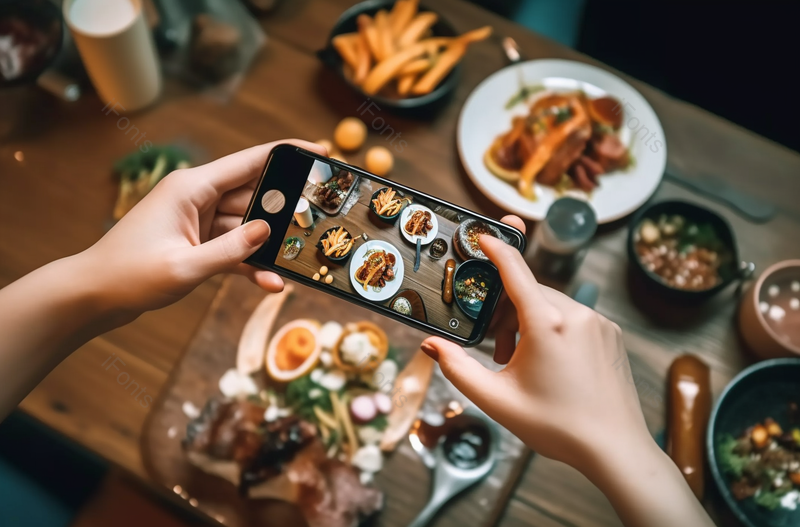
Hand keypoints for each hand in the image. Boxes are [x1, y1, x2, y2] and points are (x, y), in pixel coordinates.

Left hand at [80, 139, 324, 316]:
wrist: (92, 295)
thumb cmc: (129, 275)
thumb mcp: (185, 266)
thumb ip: (231, 251)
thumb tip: (268, 232)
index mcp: (192, 187)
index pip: (250, 161)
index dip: (288, 155)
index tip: (322, 152)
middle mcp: (197, 198)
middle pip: (255, 195)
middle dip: (286, 209)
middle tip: (321, 219)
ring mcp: (198, 221)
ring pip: (247, 226)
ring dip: (269, 245)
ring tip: (299, 260)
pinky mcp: (197, 243)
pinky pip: (233, 249)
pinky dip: (249, 263)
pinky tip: (271, 282)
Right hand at [420, 220, 713, 526]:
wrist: (616, 450)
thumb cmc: (557, 427)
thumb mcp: (497, 401)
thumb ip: (458, 369)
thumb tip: (432, 345)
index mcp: (547, 324)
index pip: (515, 270)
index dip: (496, 249)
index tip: (482, 235)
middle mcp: (576, 314)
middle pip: (529, 294)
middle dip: (507, 314)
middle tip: (498, 352)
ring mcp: (598, 323)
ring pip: (551, 306)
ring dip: (530, 324)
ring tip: (523, 364)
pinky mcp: (611, 334)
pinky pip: (573, 318)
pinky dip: (554, 330)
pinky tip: (551, 365)